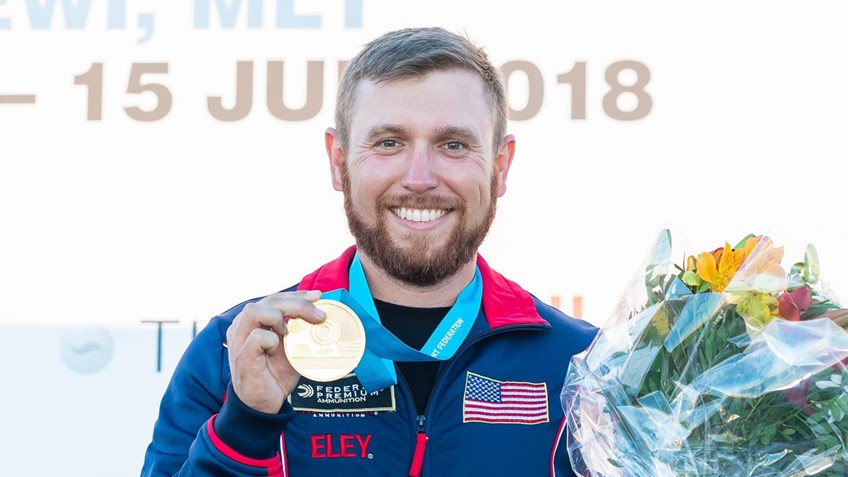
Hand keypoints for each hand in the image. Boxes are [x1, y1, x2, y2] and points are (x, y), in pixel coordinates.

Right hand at [226, 290, 325, 413]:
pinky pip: (257, 336)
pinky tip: (278, 349)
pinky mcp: (242, 356)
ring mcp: (240, 340)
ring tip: (291, 333)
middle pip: (268, 301)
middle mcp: (243, 326)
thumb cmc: (276, 374)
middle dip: (297, 304)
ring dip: (280, 317)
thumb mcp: (292, 348)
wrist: (265, 404)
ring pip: (256, 311)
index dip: (297, 295)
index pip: (275, 298)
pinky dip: (273, 340)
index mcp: (254, 321)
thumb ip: (301, 331)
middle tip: (318, 316)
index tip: (317, 296)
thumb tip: (323, 317)